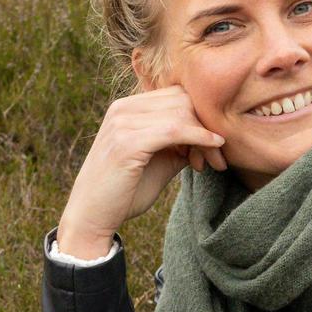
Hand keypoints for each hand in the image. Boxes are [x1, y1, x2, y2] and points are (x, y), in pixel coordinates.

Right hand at [57, 86, 226, 254]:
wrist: (92, 216)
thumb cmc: (125, 192)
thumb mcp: (159, 161)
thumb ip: (180, 144)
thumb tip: (211, 137)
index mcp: (128, 108)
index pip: (177, 95)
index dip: (201, 116)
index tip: (214, 146)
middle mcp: (122, 108)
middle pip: (182, 99)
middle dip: (207, 125)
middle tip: (218, 156)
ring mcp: (122, 122)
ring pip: (182, 112)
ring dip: (206, 136)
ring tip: (214, 161)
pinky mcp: (127, 141)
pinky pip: (174, 130)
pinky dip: (199, 138)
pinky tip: (213, 149)